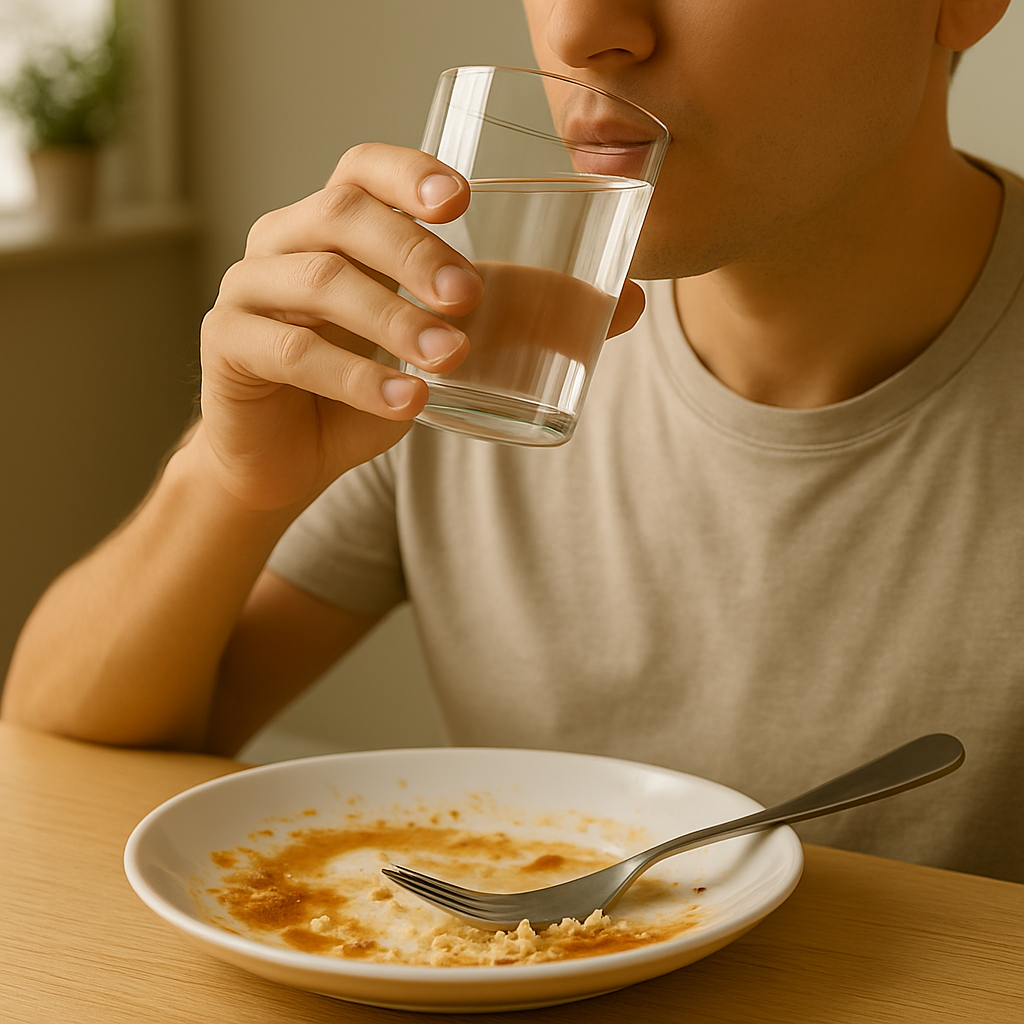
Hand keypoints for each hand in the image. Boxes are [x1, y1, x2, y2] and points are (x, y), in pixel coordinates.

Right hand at [197, 143, 647, 512]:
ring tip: (448, 358)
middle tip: (468, 297)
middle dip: (412, 252)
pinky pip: (289, 350)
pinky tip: (403, 402)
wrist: (289, 460)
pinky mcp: (229, 347)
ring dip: (390, 318)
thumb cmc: (370, 387)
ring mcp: (249, 290)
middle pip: (342, 216)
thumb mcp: (449, 346)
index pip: (362, 169)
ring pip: (316, 280)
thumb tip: (628, 304)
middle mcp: (285, 242)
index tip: (460, 198)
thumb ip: (521, 317)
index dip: (406, 172)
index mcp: (336, 225)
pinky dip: (353, 376)